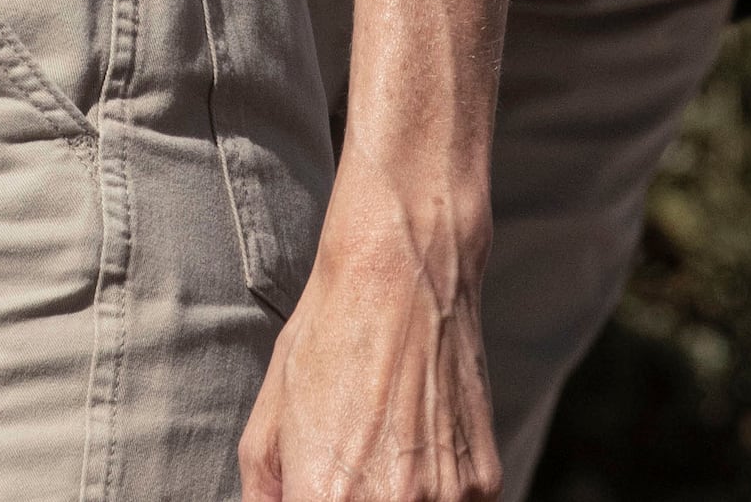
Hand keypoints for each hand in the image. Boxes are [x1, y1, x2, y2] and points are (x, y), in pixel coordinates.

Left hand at [241, 152, 499, 501]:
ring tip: (382, 448)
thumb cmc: (329, 334)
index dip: (307, 501)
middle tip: (345, 466)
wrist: (404, 272)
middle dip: (346, 497)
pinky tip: (414, 443)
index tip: (310, 485)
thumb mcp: (269, 417)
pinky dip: (432, 492)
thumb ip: (264, 490)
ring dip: (393, 498)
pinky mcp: (485, 482)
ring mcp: (448, 498)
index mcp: (329, 497)